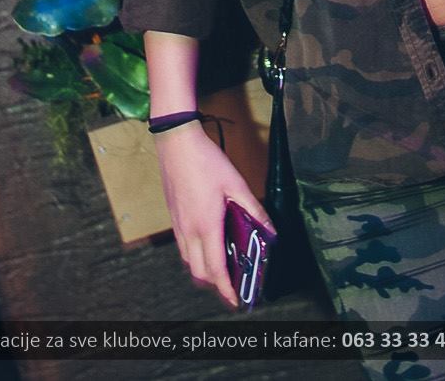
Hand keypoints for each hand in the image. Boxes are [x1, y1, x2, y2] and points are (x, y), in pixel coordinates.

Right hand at [153, 123, 272, 309]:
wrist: (177, 144)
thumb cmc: (207, 161)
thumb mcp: (236, 184)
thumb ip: (254, 209)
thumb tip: (270, 230)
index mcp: (206, 225)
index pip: (215, 269)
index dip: (226, 289)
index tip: (236, 300)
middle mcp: (189, 231)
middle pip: (199, 273)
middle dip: (216, 284)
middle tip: (233, 284)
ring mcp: (178, 226)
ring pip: (189, 262)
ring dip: (204, 271)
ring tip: (222, 267)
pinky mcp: (173, 218)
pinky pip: (184, 248)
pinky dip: (196, 256)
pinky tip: (208, 245)